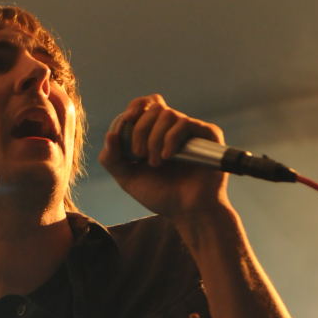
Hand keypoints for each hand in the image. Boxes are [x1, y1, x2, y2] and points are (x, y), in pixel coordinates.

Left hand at [98, 94, 229, 220]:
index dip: (133, 109)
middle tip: (139, 155)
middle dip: (140, 130)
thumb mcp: (129, 179)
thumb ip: (112, 160)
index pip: (144, 105)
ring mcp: (191, 131)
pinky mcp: (207, 135)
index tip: (125, 123)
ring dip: (155, 138)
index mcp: (155, 132)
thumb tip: (110, 134)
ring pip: (168, 114)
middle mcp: (174, 128)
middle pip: (153, 108)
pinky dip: (171, 138)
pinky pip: (185, 123)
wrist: (188, 212)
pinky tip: (168, 156)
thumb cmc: (162, 196)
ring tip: (156, 163)